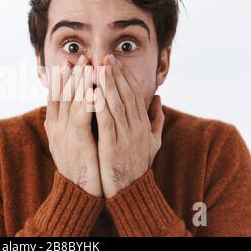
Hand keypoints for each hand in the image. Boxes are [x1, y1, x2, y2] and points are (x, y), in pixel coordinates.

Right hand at [44, 55, 102, 196]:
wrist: (79, 192)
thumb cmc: (81, 165)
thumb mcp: (72, 141)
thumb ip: (75, 121)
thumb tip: (82, 104)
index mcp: (54, 125)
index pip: (57, 95)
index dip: (64, 78)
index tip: (70, 62)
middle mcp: (56, 127)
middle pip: (63, 94)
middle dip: (73, 74)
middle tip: (81, 56)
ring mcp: (64, 134)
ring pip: (71, 101)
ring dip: (80, 81)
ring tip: (88, 64)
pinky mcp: (77, 142)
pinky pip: (82, 116)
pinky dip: (86, 99)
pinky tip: (93, 87)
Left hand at [94, 54, 164, 197]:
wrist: (132, 193)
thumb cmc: (138, 166)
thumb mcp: (153, 143)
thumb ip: (157, 120)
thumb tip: (158, 98)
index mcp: (144, 126)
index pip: (135, 95)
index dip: (125, 77)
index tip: (116, 62)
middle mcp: (137, 129)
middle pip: (125, 96)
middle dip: (115, 75)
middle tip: (106, 57)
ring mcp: (125, 138)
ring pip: (115, 105)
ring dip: (106, 85)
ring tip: (98, 68)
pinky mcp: (112, 148)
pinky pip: (105, 122)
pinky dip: (99, 105)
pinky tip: (91, 92)